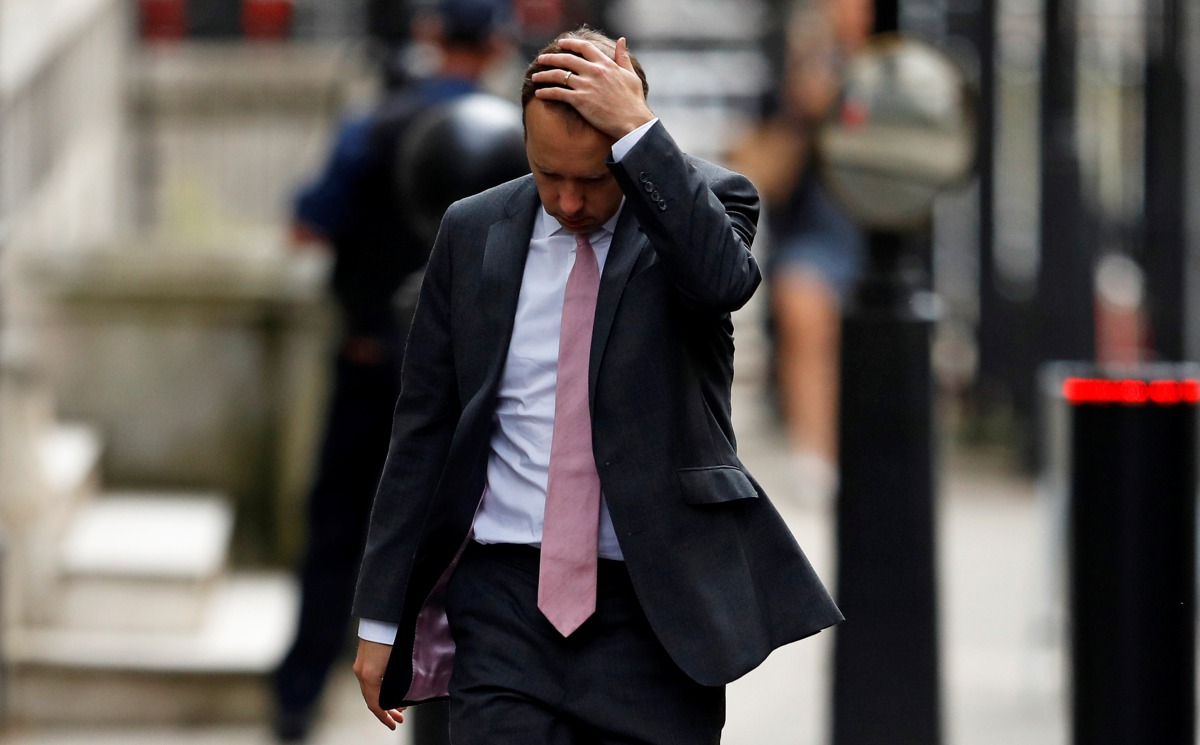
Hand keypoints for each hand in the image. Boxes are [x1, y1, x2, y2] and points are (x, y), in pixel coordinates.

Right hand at [353, 639, 406, 728]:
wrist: (384, 614)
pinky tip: (390, 688)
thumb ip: (397, 683)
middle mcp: (361, 671)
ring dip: (384, 698)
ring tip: (398, 704)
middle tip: (400, 717)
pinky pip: (371, 679)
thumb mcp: (397, 663)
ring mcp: (361, 664)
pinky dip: (380, 687)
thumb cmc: (394, 636)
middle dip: (386, 709)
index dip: (385, 716)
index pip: (375, 704)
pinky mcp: (364, 656)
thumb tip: (402, 698)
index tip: (394, 724)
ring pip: (371, 688)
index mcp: (369, 675)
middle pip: (372, 697)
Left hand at [531, 37, 654, 139]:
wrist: (633, 122)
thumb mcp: (631, 75)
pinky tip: (539, 93)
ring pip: (558, 75)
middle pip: (567, 59)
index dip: (570, 44)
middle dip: (551, 58)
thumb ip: (623, 57)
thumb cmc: (634, 101)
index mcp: (606, 64)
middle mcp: (594, 72)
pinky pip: (558, 93)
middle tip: (541, 59)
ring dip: (544, 75)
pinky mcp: (580, 100)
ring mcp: (586, 86)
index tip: (560, 44)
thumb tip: (621, 40)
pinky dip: (546, 92)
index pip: (584, 47)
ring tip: (534, 77)